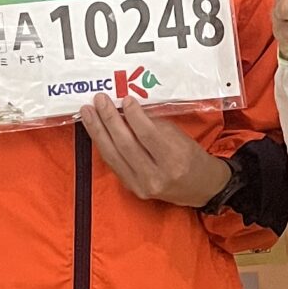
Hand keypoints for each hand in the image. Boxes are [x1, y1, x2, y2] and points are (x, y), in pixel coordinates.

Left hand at [79, 97, 233, 207]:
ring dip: (98, 131)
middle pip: (126, 145)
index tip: (125, 99)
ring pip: (113, 155)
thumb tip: (128, 108)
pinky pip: (113, 163)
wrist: (199, 188)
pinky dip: (102, 144)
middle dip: (109, 120)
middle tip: (99, 101)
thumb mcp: (180, 137)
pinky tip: (95, 130)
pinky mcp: (132, 188)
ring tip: (88, 112)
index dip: (134, 116)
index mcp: (174, 159)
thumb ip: (155, 124)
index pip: (148, 135)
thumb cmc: (191, 157)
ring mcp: (142, 185)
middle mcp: (156, 176)